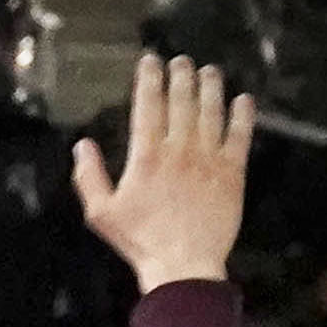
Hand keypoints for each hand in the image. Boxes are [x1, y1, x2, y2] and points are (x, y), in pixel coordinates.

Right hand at [73, 55, 254, 291]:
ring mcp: (209, 160)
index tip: (150, 61)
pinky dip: (243, 116)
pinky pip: (240, 136)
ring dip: (211, 87)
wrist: (184, 266)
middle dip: (181, 75)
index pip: (148, 104)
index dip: (149, 78)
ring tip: (209, 71)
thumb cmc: (141, 241)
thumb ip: (89, 176)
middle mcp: (180, 150)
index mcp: (147, 155)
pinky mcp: (232, 174)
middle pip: (182, 101)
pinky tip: (244, 100)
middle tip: (182, 61)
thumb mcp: (101, 212)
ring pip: (212, 112)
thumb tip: (82, 145)